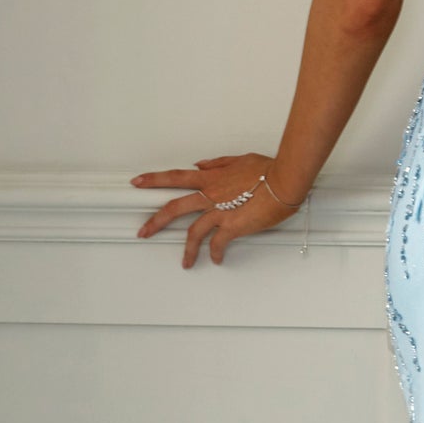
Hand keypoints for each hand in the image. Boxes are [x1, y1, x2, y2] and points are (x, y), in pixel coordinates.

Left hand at [130, 151, 302, 268]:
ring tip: (185, 263)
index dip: (153, 179)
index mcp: (210, 178)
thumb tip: (201, 165)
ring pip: (194, 233)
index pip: (175, 177)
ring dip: (188, 250)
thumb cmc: (268, 169)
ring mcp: (220, 212)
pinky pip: (218, 244)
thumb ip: (218, 163)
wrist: (285, 180)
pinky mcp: (233, 226)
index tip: (138, 182)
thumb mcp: (240, 160)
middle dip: (156, 221)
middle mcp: (210, 195)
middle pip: (174, 208)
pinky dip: (216, 253)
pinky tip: (217, 259)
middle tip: (143, 231)